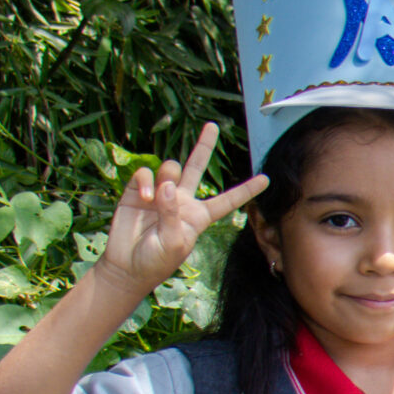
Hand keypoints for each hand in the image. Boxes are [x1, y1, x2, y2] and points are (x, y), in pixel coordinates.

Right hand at [99, 123, 266, 292]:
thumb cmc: (156, 261)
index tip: (266, 179)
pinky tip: (144, 196)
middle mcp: (182, 200)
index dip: (246, 191)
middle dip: (204, 146)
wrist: (127, 266)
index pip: (228, 201)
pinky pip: (145, 173)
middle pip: (197, 167)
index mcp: (199, 216)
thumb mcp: (174, 242)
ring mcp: (160, 194)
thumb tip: (167, 184)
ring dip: (166, 177)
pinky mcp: (138, 191)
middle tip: (213, 126)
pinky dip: (145, 181)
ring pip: (171, 168)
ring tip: (154, 199)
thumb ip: (173, 213)